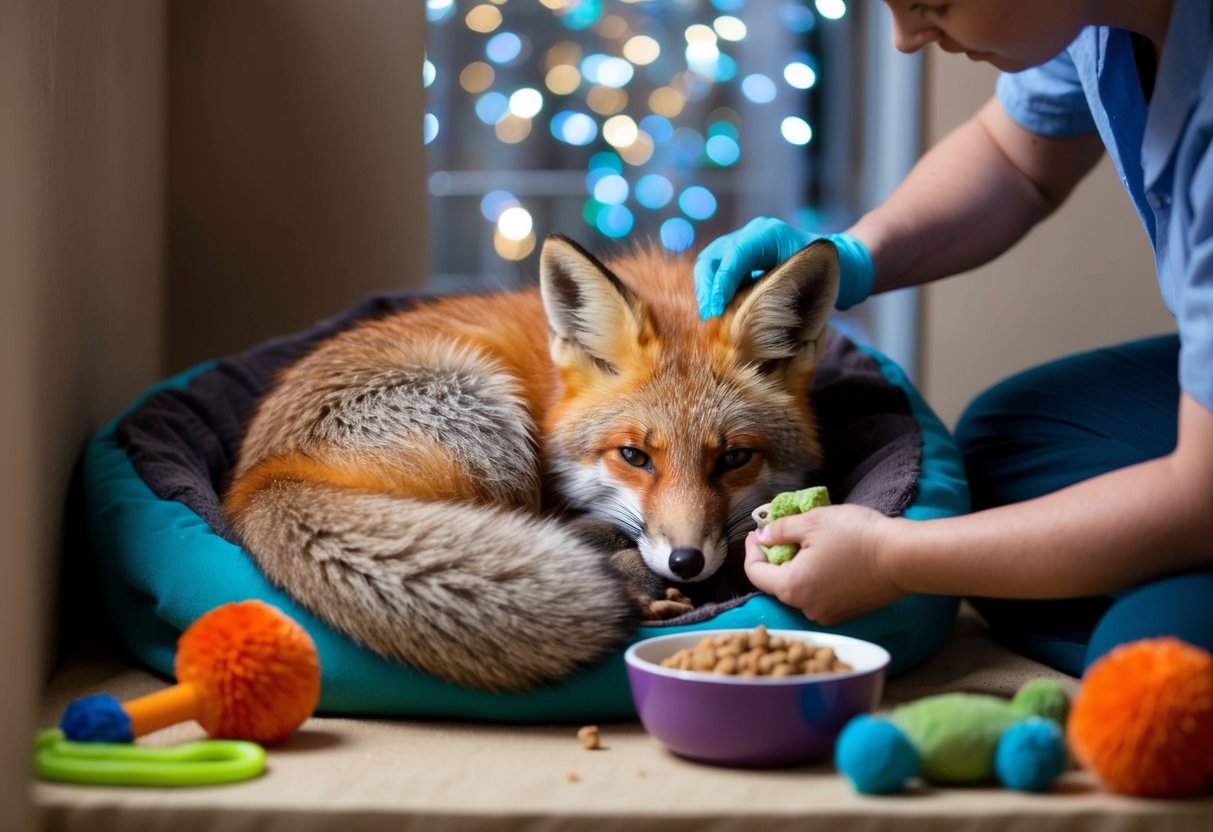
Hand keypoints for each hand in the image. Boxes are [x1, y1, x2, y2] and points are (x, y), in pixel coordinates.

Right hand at [693, 218, 875, 317]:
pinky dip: (713, 290)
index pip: (734, 255)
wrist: (838, 261)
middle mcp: (752, 234)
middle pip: (714, 257)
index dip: (721, 283)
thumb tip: (749, 308)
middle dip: (707, 287)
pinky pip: (717, 271)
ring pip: (710, 263)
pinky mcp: (740, 258)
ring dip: (707, 290)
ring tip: (709, 316)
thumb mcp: (809, 276)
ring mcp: (743, 243)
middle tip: (709, 316)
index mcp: (767, 233)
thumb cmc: (829, 271)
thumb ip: (781, 287)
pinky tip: (716, 310)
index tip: (716, 310)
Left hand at [744, 504, 903, 625]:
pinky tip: (831, 557)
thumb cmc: (856, 537)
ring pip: (802, 588)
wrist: (905, 558)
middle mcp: (806, 608)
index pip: (755, 573)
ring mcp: (828, 614)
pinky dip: (819, 576)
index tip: (758, 531)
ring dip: (800, 566)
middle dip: (777, 557)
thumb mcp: (812, 522)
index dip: (752, 550)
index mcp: (791, 588)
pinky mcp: (848, 613)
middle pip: (778, 582)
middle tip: (785, 532)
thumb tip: (764, 536)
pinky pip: (822, 594)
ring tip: (811, 542)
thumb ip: (781, 530)